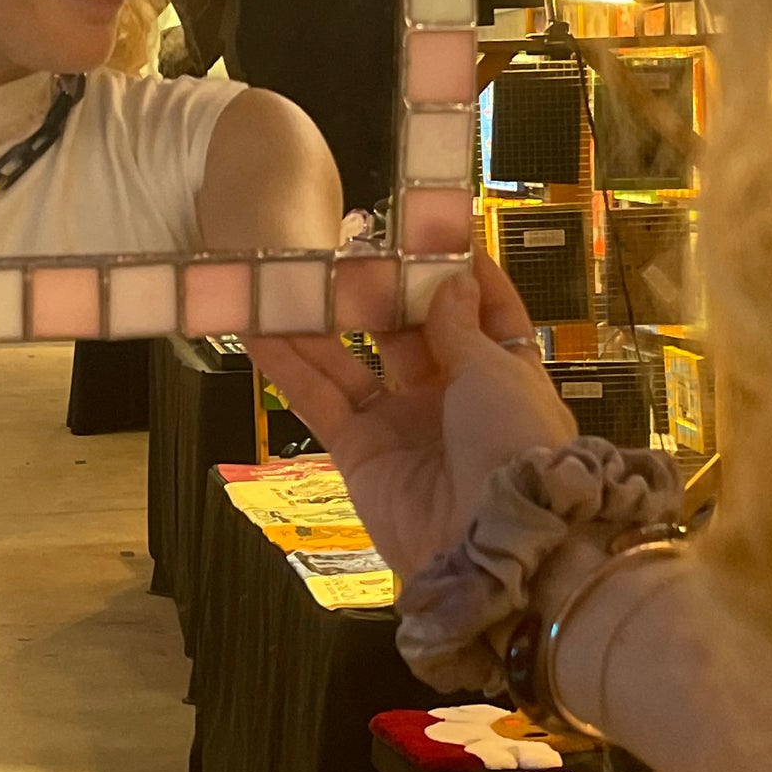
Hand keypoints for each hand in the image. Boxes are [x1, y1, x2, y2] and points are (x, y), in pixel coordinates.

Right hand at [248, 252, 575, 577]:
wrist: (493, 542)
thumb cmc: (515, 447)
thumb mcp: (498, 372)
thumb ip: (460, 328)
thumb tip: (450, 282)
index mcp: (506, 376)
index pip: (486, 314)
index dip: (462, 273)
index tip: (436, 229)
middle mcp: (453, 400)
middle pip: (410, 333)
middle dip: (380, 291)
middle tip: (346, 245)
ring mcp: (403, 427)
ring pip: (353, 362)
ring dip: (319, 322)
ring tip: (286, 276)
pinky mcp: (359, 454)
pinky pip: (318, 401)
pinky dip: (286, 366)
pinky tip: (256, 327)